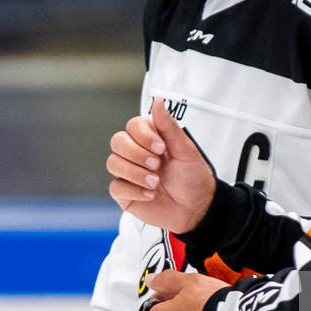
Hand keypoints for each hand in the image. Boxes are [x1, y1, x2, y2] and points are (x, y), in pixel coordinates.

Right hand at [106, 98, 216, 232]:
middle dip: (136, 154)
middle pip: (117, 142)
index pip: (132, 126)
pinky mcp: (125, 193)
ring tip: (155, 182)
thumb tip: (157, 102)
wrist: (196, 209)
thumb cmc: (192, 178)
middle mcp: (136, 154)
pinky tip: (150, 194)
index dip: (143, 136)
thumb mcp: (185, 150)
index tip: (161, 148)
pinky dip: (134, 191)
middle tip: (156, 165)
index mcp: (150, 139)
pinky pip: (115, 187)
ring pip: (113, 163)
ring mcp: (128, 173)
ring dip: (135, 173)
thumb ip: (168, 126)